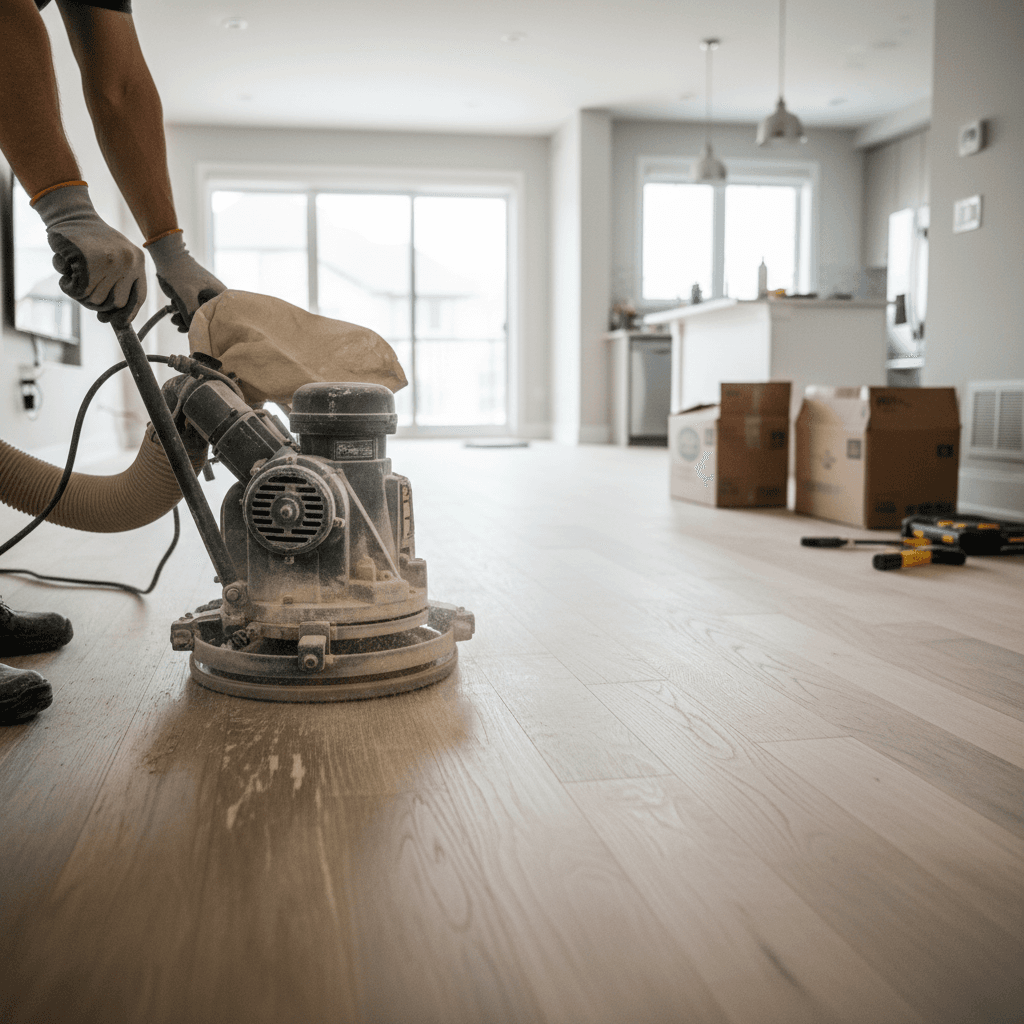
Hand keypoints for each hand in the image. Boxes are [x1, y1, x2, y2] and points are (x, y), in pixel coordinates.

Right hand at [32, 184, 145, 327]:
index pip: (138, 297)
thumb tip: (113, 321)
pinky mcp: (89, 260)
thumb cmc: (91, 241)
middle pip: (115, 303)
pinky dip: (67, 286)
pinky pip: (77, 290)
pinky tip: (65, 271)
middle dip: (97, 303)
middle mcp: (129, 262)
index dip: (128, 314)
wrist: (72, 214)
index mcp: (139, 262)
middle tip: (84, 290)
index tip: (117, 323)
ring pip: (95, 299)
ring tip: (73, 274)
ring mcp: (110, 261)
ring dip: (79, 293)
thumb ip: (118, 284)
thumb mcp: (114, 259)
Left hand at [146, 232, 225, 331]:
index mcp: (220, 294)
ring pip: (198, 316)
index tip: (197, 329)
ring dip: (185, 319)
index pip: (222, 317)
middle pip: (209, 318)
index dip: (211, 325)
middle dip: (193, 323)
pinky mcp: (195, 297)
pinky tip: (173, 309)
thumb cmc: (179, 272)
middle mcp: (215, 297)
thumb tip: (194, 330)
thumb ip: (191, 314)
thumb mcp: (185, 295)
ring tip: (173, 318)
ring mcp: (205, 297)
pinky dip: (182, 313)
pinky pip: (192, 311)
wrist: (167, 256)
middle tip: (178, 324)